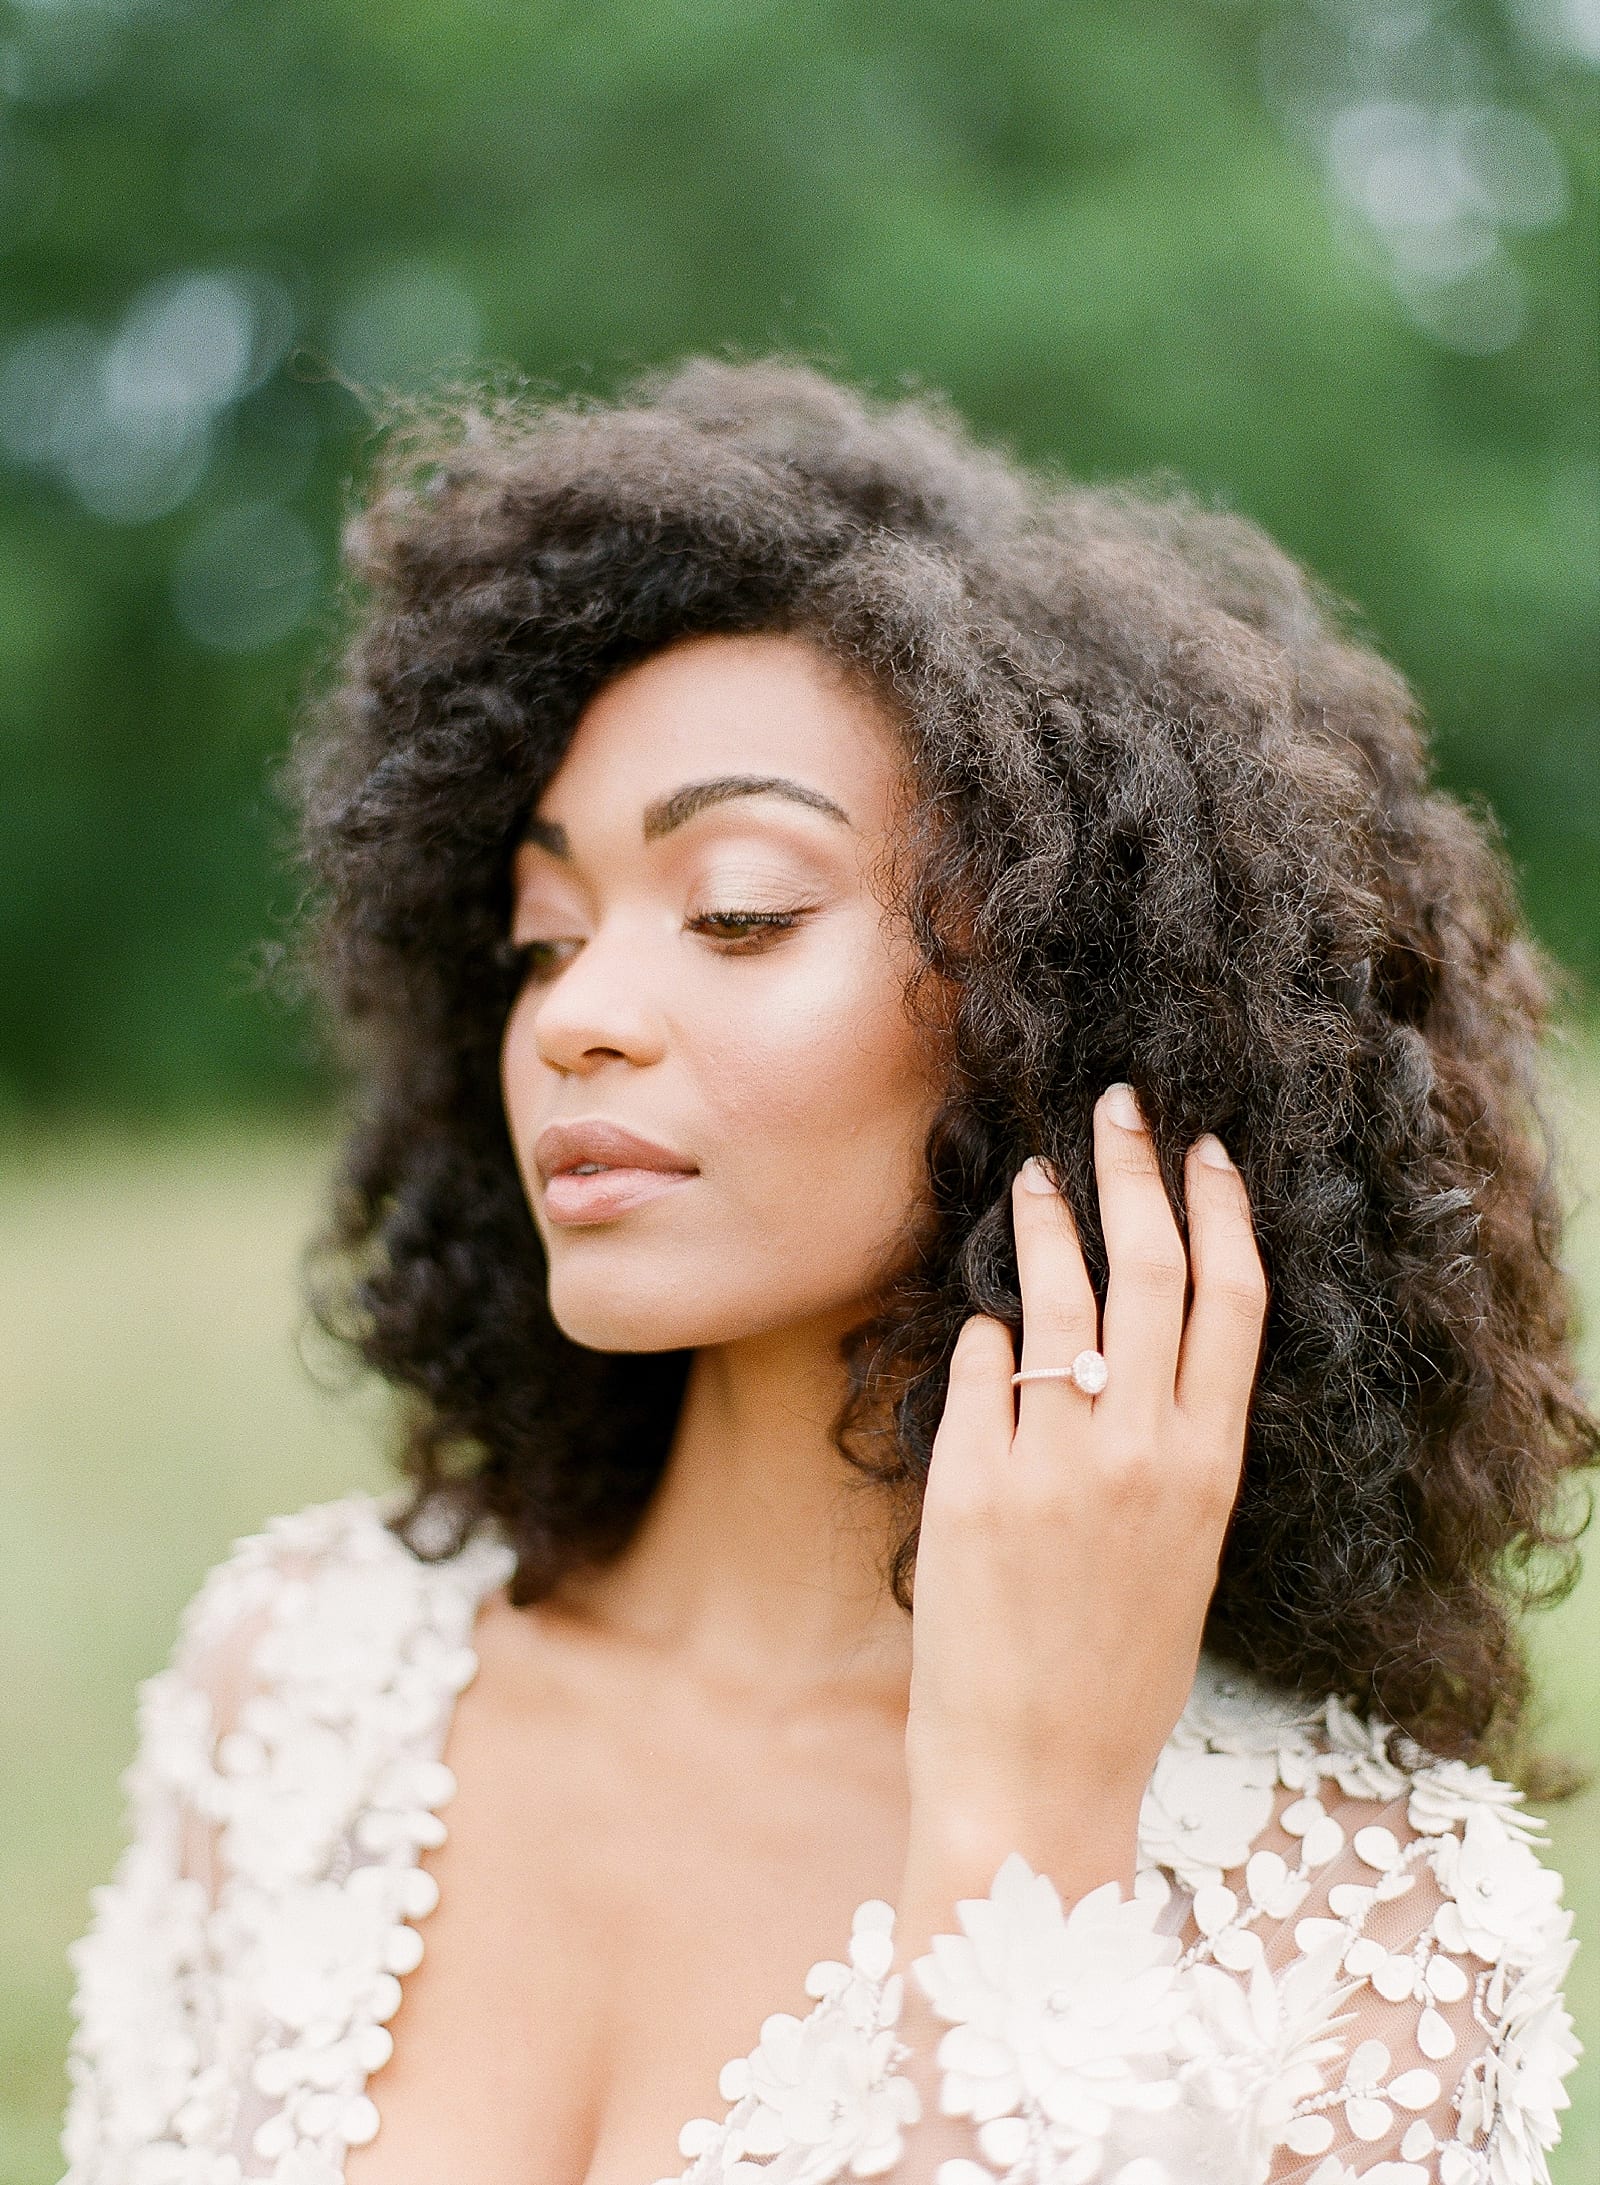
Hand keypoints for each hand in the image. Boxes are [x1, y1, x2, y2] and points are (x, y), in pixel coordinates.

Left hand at [896, 1082, 1266, 1944]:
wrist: (1039, 1772)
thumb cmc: (1115, 1671)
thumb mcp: (1181, 1551)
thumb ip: (1166, 1446)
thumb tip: (1124, 1344)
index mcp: (1210, 1468)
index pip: (1231, 1299)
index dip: (1220, 1209)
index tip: (1205, 1149)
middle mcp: (1142, 1451)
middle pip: (1148, 1268)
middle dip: (1132, 1170)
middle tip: (1114, 1108)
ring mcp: (1054, 1464)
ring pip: (1057, 1298)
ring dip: (1045, 1219)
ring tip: (1029, 1173)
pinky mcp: (970, 1483)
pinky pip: (979, 1369)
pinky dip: (981, 1333)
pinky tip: (977, 1321)